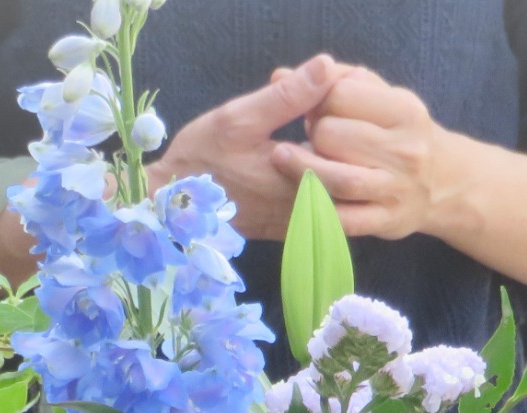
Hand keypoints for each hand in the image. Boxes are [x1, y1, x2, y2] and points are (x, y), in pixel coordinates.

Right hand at [144, 55, 344, 239]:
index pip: (351, 151)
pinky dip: (325, 184)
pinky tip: (310, 162)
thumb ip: (287, 97)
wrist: (174, 206)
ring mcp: (302, 224)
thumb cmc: (203, 159)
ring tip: (322, 139)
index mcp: (302, 180)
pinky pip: (324, 208)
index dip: (349, 121)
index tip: (332, 101)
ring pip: (341, 194)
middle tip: (329, 119)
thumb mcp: (240, 119)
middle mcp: (309, 209)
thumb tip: (327, 67)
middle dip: (347, 145)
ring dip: (338, 165)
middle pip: (352, 175)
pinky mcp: (293, 230)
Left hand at [271, 66, 455, 241]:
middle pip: (331, 136)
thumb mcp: (384, 97)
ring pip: (337, 180)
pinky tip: (303, 196)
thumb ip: (337, 82)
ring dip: (303, 170)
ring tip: (285, 160)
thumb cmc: (401, 132)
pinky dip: (317, 209)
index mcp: (404, 111)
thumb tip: (279, 76)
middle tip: (312, 138)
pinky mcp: (387, 221)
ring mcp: (396, 189)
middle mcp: (404, 151)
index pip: (339, 96)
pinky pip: (344, 220)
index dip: (318, 100)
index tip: (317, 110)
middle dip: (312, 134)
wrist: (446, 182)